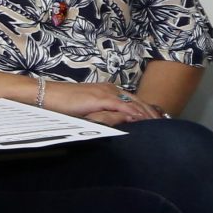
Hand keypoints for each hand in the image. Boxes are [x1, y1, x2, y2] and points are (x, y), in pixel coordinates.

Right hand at [34, 80, 159, 123]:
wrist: (48, 94)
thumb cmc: (63, 104)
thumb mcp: (87, 109)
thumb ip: (102, 112)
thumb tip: (114, 122)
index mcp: (108, 90)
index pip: (133, 100)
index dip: (147, 110)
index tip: (157, 120)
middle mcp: (110, 89)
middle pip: (138, 101)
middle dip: (152, 112)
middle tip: (164, 123)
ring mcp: (106, 92)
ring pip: (133, 103)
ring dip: (147, 113)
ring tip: (158, 124)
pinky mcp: (100, 99)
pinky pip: (122, 106)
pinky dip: (134, 113)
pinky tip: (142, 120)